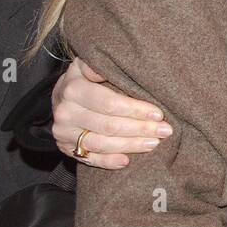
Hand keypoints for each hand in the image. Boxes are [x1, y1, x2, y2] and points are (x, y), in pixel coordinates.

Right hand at [52, 57, 170, 167]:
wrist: (62, 96)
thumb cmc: (86, 79)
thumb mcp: (88, 65)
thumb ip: (99, 64)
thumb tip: (104, 67)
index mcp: (73, 89)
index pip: (109, 103)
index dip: (135, 110)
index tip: (158, 114)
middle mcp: (65, 112)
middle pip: (109, 126)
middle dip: (140, 129)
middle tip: (165, 131)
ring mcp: (64, 133)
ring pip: (101, 144)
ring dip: (131, 146)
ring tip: (154, 143)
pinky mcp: (66, 148)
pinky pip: (90, 159)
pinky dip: (109, 162)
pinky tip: (127, 161)